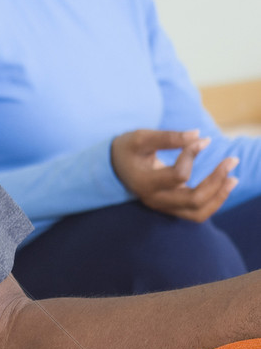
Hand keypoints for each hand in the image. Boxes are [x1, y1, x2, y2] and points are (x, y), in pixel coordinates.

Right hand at [110, 128, 237, 221]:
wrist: (115, 166)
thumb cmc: (127, 149)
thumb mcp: (141, 137)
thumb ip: (167, 137)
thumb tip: (198, 135)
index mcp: (145, 183)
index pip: (178, 176)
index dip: (192, 156)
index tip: (201, 140)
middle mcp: (155, 200)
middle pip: (193, 200)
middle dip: (216, 180)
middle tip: (232, 160)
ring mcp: (164, 207)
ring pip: (198, 213)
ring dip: (219, 196)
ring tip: (233, 178)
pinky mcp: (171, 207)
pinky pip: (197, 212)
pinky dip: (214, 201)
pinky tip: (223, 184)